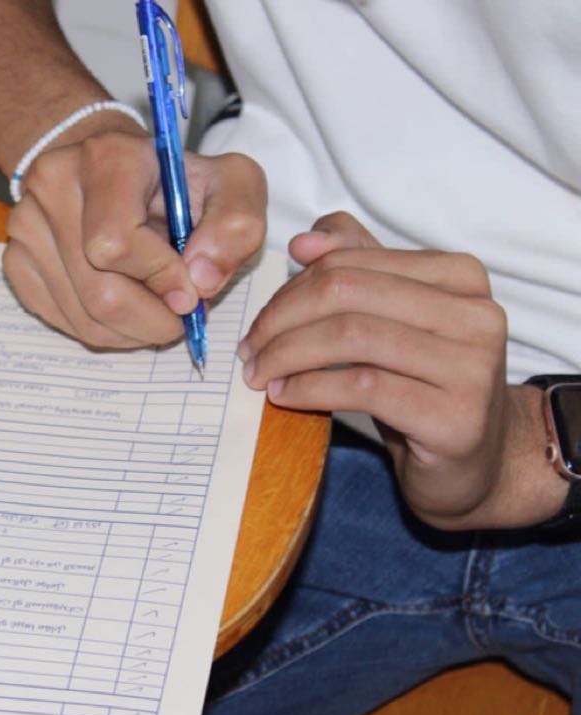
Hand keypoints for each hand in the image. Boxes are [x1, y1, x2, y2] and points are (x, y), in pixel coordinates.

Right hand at [2, 122, 265, 348]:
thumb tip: (202, 281)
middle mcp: (53, 186)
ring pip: (82, 317)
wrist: (112, 167)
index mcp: (106, 158)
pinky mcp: (16, 260)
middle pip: (99, 293)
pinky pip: (62, 321)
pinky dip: (103, 329)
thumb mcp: (230, 183)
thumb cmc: (174, 180)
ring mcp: (26, 225)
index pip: (116, 244)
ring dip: (132, 331)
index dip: (160, 280)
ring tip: (156, 308)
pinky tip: (124, 305)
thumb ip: (236, 225)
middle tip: (179, 315)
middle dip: (152, 319)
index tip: (191, 291)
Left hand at [239, 211, 566, 529]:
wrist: (472, 462)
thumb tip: (304, 240)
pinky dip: (310, 388)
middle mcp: (476, 313)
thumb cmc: (421, 385)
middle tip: (249, 351)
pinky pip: (362, 387)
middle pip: (347, 294)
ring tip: (259, 375)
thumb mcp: (389, 319)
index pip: (350, 264)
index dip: (291, 290)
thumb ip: (355, 269)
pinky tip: (285, 396)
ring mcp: (472, 365)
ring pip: (351, 337)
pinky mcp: (455, 416)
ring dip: (288, 355)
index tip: (258, 323)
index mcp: (460, 276)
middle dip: (281, 321)